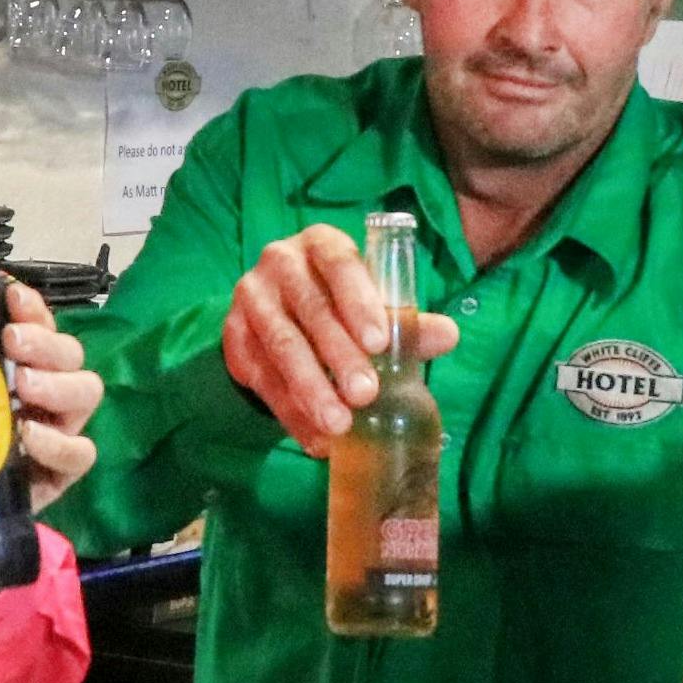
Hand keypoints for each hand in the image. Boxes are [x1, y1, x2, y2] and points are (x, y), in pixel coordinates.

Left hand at [0, 276, 103, 507]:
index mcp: (23, 364)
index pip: (39, 325)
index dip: (31, 308)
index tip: (12, 295)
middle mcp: (51, 390)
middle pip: (70, 354)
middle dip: (44, 342)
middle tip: (11, 341)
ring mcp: (62, 429)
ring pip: (86, 393)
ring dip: (57, 384)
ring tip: (23, 384)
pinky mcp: (65, 471)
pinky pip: (80, 453)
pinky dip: (58, 442)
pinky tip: (29, 436)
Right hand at [221, 221, 457, 448]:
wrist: (280, 313)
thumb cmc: (339, 304)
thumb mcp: (372, 305)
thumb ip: (404, 322)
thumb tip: (447, 335)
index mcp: (321, 244)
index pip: (339, 264)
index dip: (358, 301)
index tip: (378, 342)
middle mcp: (280, 263)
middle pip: (310, 309)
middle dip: (338, 355)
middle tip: (365, 394)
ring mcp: (252, 299)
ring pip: (281, 345)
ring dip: (310, 389)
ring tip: (338, 426)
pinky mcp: (234, 337)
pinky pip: (262, 378)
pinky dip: (291, 412)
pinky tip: (315, 438)